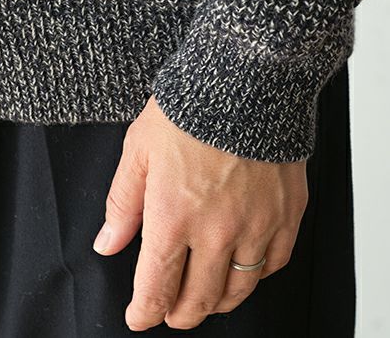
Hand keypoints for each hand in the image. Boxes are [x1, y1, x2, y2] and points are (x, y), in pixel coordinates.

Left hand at [92, 95, 308, 330]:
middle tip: (169, 312)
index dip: (144, 311)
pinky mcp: (286, 213)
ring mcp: (257, 225)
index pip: (156, 287)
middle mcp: (217, 230)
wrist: (245, 81)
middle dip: (178, 315)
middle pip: (198, 300)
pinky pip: (274, 264)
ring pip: (238, 290)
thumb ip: (123, 203)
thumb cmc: (189, 109)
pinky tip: (243, 267)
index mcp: (173, 215)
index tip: (139, 316)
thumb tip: (107, 244)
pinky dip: (256, 276)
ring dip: (216, 303)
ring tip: (204, 298)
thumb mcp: (139, 150)